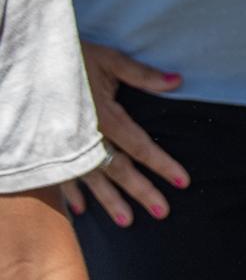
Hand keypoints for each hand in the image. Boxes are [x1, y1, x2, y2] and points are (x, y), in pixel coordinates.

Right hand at [62, 43, 187, 226]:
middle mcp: (84, 137)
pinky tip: (80, 210)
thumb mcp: (109, 60)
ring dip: (108, 200)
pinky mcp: (48, 147)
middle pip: (117, 168)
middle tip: (162, 212)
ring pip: (90, 178)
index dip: (162, 164)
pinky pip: (59, 176)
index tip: (183, 182)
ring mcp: (64, 145)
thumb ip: (142, 75)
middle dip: (140, 191)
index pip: (140, 146)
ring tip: (127, 221)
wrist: (28, 59)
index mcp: (104, 117)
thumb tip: (177, 81)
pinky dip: (70, 193)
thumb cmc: (72, 58)